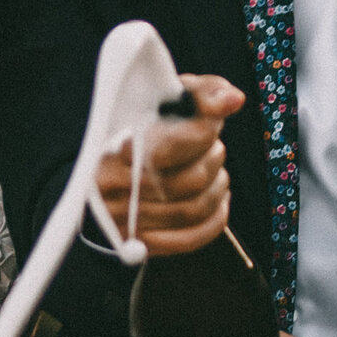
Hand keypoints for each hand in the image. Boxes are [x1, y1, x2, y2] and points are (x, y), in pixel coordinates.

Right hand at [95, 74, 242, 256]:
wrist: (103, 170)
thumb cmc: (138, 128)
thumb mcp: (161, 99)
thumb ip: (198, 94)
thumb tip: (233, 100)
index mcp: (110, 146)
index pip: (165, 147)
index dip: (200, 133)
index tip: (215, 119)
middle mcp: (111, 186)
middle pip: (187, 180)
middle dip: (213, 158)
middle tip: (214, 145)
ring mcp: (124, 219)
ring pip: (192, 209)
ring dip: (218, 186)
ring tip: (216, 169)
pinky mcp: (138, 242)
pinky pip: (190, 239)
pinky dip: (214, 219)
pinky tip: (218, 199)